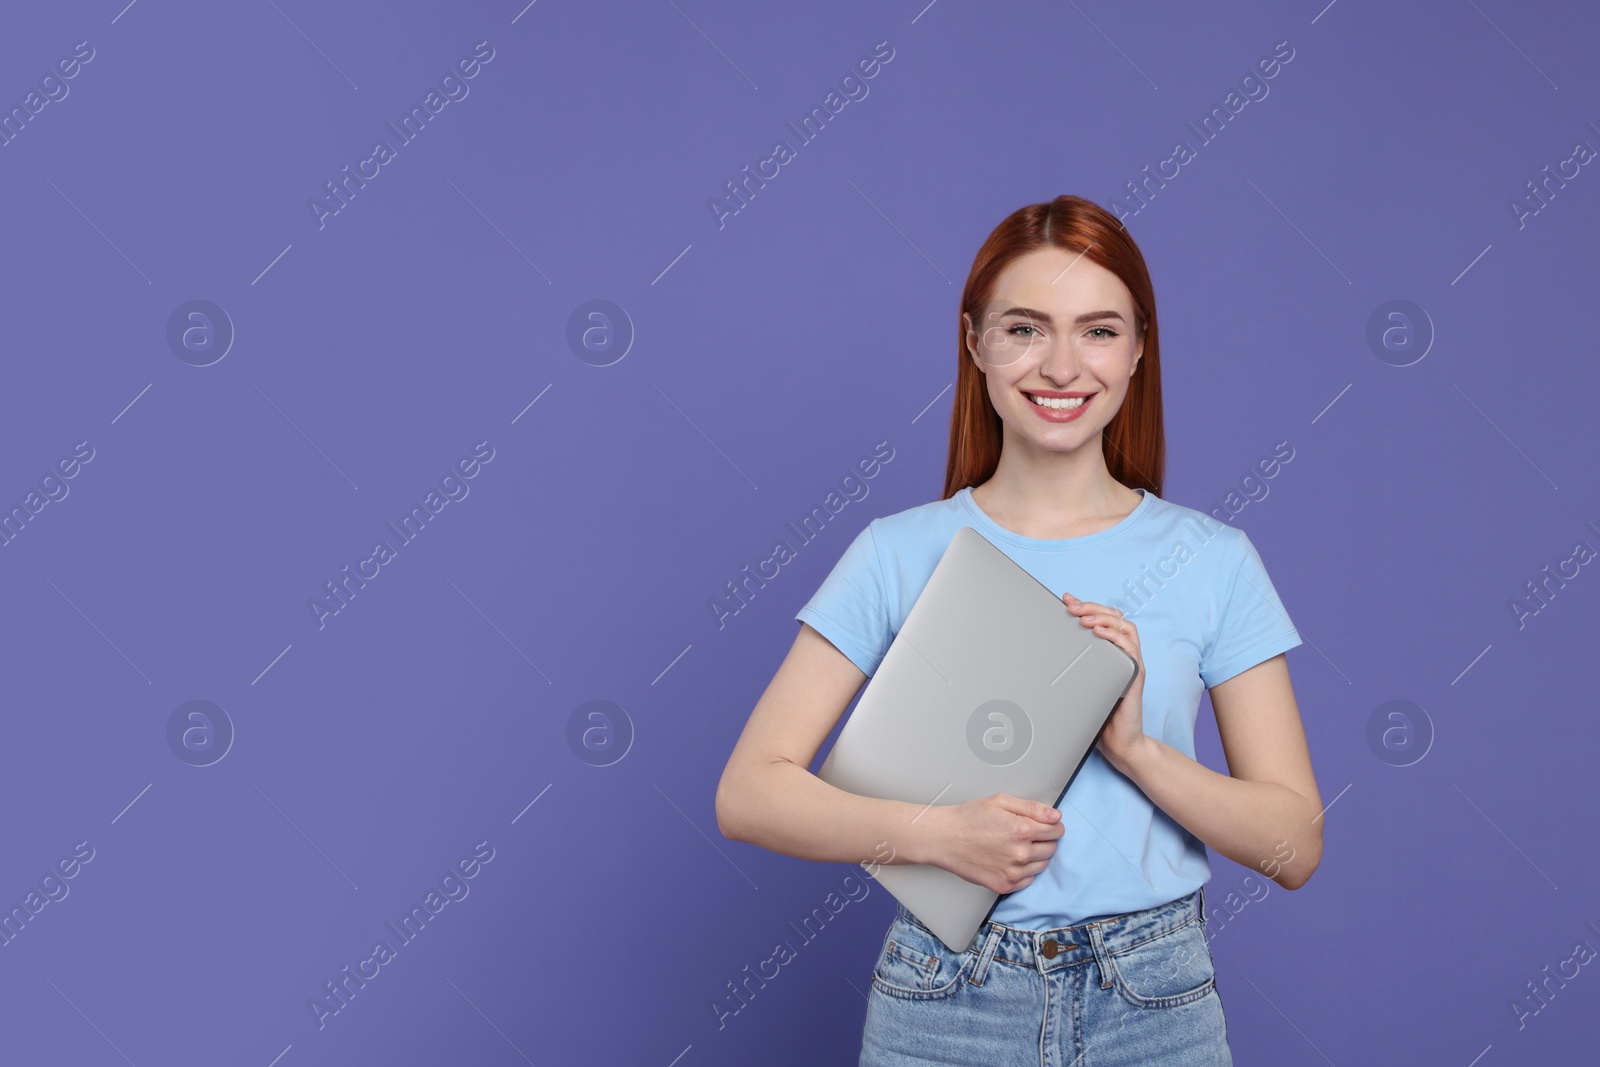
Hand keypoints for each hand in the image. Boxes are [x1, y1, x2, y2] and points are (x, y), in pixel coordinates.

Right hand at [925, 794, 1063, 894]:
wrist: (943, 838)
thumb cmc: (968, 818)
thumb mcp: (1000, 801)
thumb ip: (1032, 808)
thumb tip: (1056, 816)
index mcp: (1022, 829)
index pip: (1057, 831)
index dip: (1051, 825)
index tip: (1043, 825)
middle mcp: (1020, 853)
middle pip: (1052, 849)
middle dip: (1044, 840)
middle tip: (1024, 834)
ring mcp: (1013, 872)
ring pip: (1042, 865)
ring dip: (1034, 856)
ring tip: (1013, 846)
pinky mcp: (1004, 885)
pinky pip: (1028, 881)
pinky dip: (1023, 872)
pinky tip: (1008, 860)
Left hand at [1063, 592, 1147, 773]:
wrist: (1119, 742)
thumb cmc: (1097, 714)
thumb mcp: (1079, 685)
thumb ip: (1069, 667)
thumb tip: (1038, 655)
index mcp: (1111, 653)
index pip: (1103, 618)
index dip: (1086, 606)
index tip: (1066, 599)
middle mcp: (1123, 654)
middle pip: (1114, 617)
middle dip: (1092, 607)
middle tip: (1072, 606)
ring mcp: (1131, 663)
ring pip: (1125, 627)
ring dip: (1103, 618)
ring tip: (1083, 618)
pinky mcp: (1135, 675)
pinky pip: (1130, 649)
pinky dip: (1116, 637)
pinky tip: (1100, 633)